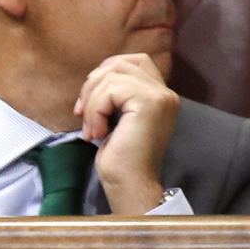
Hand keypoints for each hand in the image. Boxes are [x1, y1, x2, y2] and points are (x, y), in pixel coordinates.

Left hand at [73, 53, 179, 214]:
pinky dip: (95, 109)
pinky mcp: (150, 103)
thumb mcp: (118, 118)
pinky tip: (97, 132)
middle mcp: (166, 92)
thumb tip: (96, 78)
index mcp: (161, 95)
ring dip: (92, 101)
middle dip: (94, 83)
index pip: (134, 61)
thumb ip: (118, 95)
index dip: (106, 73)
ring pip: (113, 74)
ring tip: (91, 128)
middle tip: (82, 113)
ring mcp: (161, 97)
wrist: (131, 187)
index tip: (89, 104)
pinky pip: (111, 90)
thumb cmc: (121, 160)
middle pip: (122, 62)